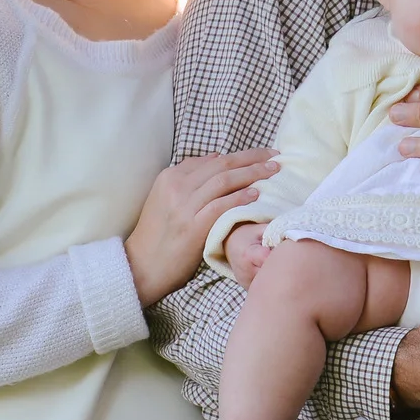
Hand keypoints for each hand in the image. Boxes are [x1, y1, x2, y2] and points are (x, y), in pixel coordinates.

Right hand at [125, 149, 277, 306]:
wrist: (143, 264)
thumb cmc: (160, 233)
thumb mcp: (167, 198)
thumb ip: (190, 177)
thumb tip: (216, 157)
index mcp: (170, 176)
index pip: (213, 159)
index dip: (241, 154)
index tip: (262, 155)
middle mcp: (176, 186)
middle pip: (221, 165)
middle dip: (252, 158)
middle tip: (276, 158)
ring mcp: (183, 206)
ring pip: (223, 181)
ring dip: (252, 173)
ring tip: (273, 172)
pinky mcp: (191, 226)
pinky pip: (220, 206)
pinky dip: (239, 197)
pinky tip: (256, 194)